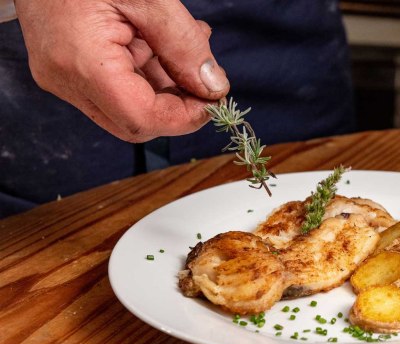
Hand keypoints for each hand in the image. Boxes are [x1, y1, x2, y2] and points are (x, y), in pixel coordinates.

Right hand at [15, 0, 228, 141]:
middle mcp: (65, 79)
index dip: (185, 118)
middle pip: (134, 121)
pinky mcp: (66, 66)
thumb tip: (212, 87)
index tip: (214, 100)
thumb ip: (183, 44)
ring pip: (127, 105)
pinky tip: (166, 42)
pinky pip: (114, 85)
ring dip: (166, 84)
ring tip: (189, 43)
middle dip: (177, 105)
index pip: (141, 118)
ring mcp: (62, 75)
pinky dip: (147, 71)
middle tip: (206, 78)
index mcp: (82, 63)